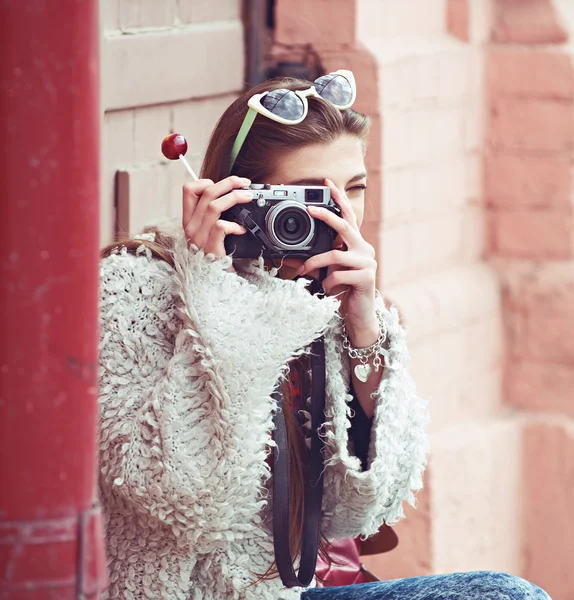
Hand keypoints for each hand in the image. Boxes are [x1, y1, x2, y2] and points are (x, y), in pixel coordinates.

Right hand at [182, 176, 252, 256]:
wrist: (213, 286)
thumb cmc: (215, 258)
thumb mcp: (209, 234)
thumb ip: (213, 217)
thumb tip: (231, 196)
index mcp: (189, 220)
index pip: (188, 190)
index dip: (206, 181)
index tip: (222, 185)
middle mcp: (190, 227)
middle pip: (206, 192)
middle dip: (229, 183)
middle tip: (244, 183)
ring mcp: (199, 238)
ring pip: (214, 206)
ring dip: (234, 197)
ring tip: (248, 198)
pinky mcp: (210, 249)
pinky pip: (221, 227)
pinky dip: (235, 224)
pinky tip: (242, 229)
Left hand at [296, 179, 378, 346]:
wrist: (359, 315)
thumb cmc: (343, 291)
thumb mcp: (326, 272)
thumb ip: (315, 260)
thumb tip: (289, 254)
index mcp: (356, 244)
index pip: (348, 217)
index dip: (338, 199)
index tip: (328, 183)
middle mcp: (364, 249)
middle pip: (344, 226)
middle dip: (326, 215)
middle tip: (309, 209)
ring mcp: (367, 263)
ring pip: (336, 254)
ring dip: (316, 263)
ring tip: (304, 272)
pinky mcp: (366, 277)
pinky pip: (339, 274)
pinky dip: (327, 282)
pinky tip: (327, 289)